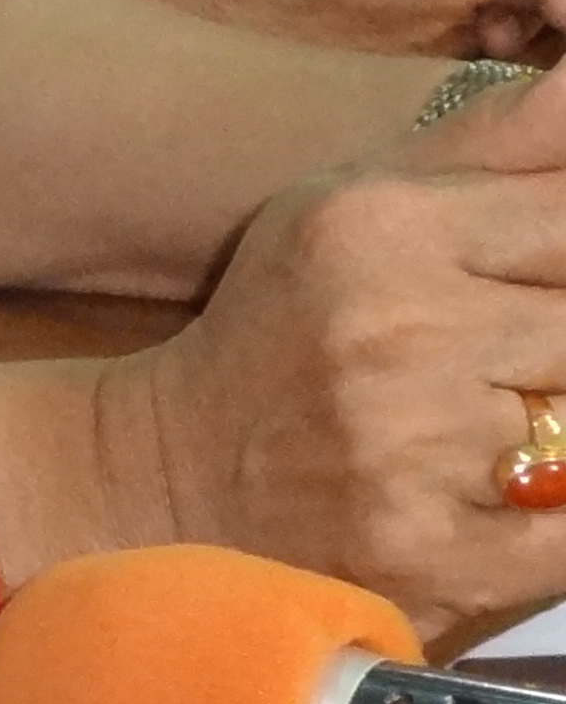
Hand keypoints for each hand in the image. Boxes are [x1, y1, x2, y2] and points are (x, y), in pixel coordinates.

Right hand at [111, 165, 565, 630]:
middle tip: (509, 359)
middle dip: (555, 351)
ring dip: (558, 428)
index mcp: (380, 227)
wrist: (176, 475)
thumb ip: (492, 146)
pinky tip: (509, 497)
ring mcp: (420, 448)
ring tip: (499, 423)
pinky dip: (557, 518)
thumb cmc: (287, 329)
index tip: (532, 290)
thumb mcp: (358, 206)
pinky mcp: (440, 556)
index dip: (565, 258)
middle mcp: (400, 329)